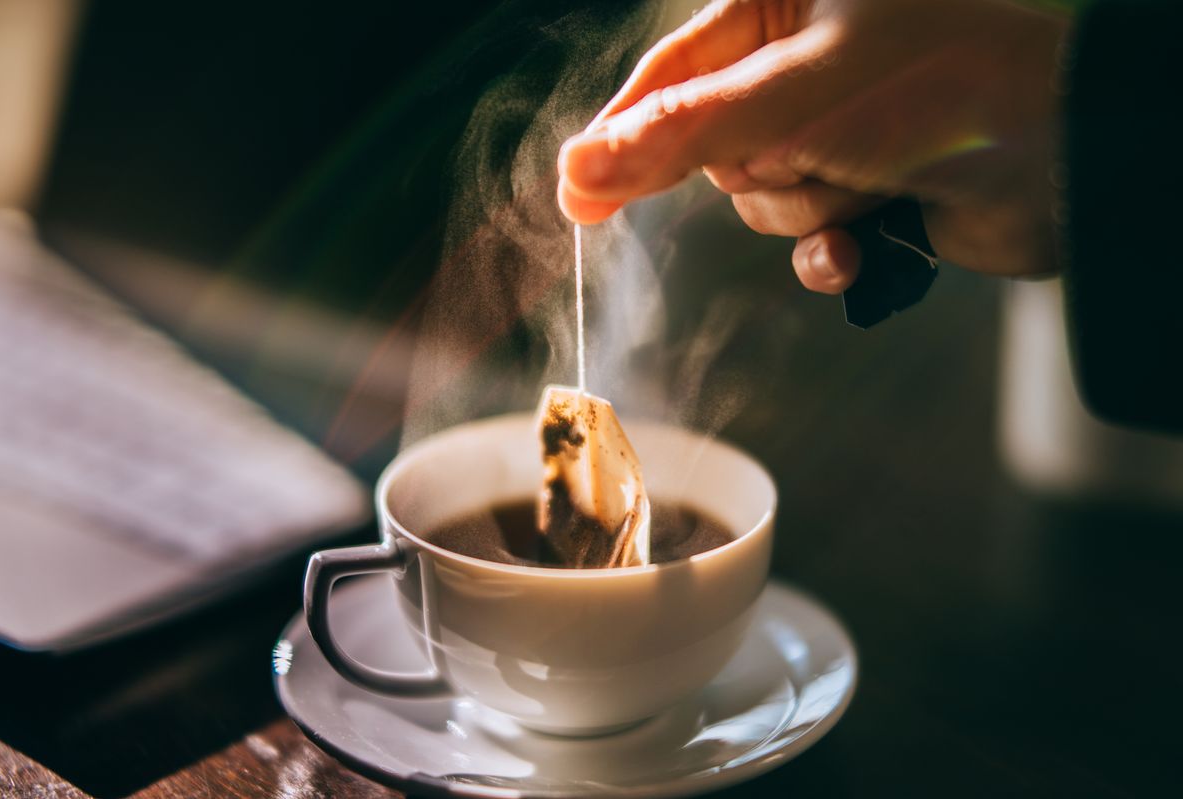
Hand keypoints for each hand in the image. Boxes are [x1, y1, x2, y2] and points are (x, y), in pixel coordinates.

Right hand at [557, 0, 1068, 292]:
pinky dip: (828, 249)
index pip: (672, 72)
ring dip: (804, 205)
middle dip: (755, 168)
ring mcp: (835, 125)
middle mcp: (805, 61)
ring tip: (866, 181)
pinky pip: (803, 235)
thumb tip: (580, 167)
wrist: (1069, 156)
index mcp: (785, 2)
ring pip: (755, 195)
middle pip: (709, 145)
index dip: (621, 135)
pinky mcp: (864, 185)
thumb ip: (681, 134)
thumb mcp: (796, 97)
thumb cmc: (944, 86)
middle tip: (803, 156)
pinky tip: (860, 247)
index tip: (575, 194)